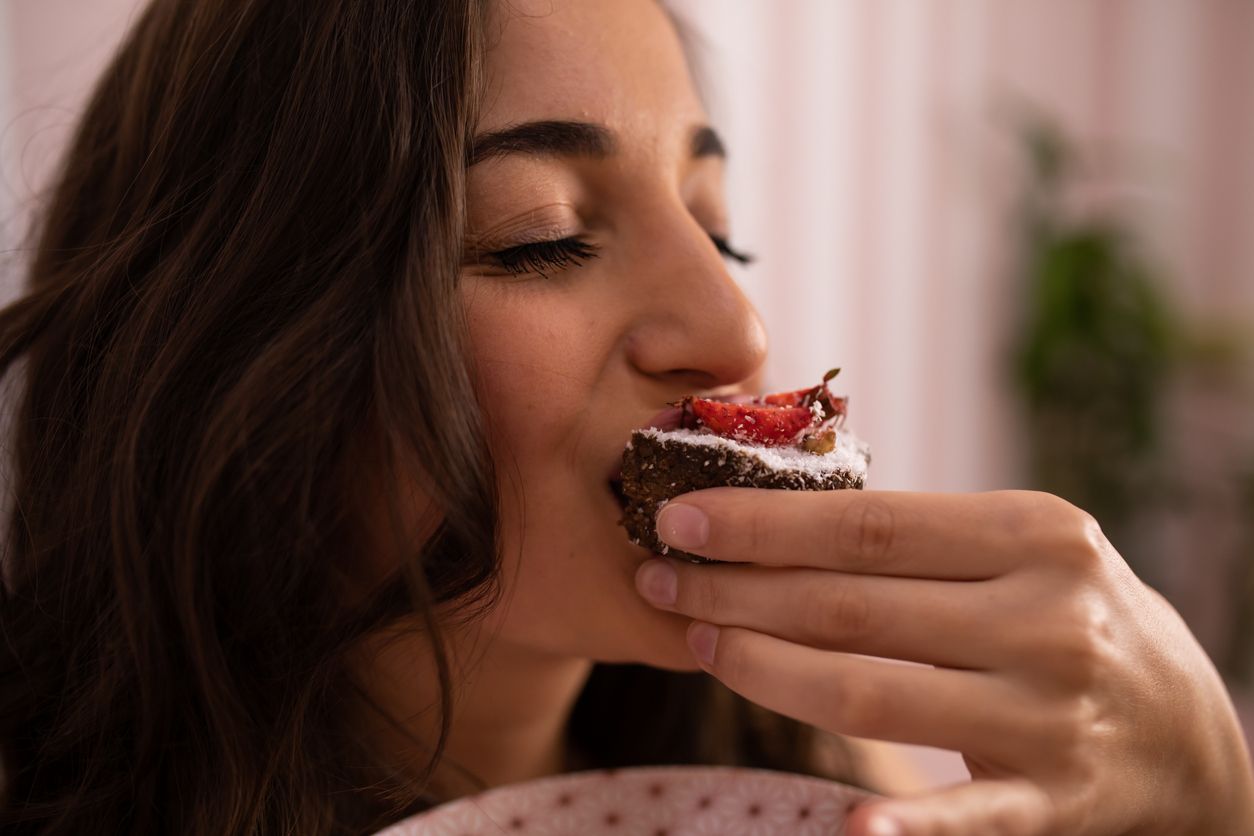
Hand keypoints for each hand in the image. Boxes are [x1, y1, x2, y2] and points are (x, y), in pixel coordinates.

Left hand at [633, 488, 1253, 835]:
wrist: (1187, 726)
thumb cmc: (1069, 612)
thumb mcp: (1021, 547)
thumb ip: (916, 536)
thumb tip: (769, 515)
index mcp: (1035, 535)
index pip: (868, 525)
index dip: (763, 523)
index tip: (680, 516)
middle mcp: (1046, 618)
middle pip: (852, 606)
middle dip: (737, 591)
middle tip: (657, 577)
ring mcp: (1050, 714)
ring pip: (870, 692)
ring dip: (762, 668)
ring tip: (693, 640)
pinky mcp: (1055, 800)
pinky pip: (966, 816)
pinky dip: (907, 827)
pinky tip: (846, 826)